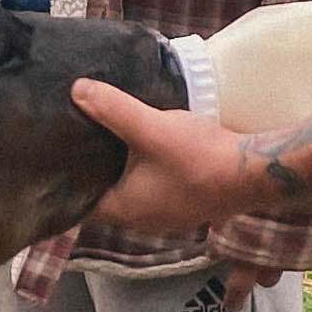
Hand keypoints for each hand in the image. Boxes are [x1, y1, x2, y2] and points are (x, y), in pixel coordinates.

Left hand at [70, 80, 252, 235]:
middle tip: (79, 135)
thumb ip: (113, 109)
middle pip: (105, 193)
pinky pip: (155, 187)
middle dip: (95, 167)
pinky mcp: (187, 205)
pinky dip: (147, 170)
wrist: (254, 172)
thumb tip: (77, 90)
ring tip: (109, 134)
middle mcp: (142, 221)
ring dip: (124, 167)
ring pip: (132, 190)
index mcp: (124, 211)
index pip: (79, 201)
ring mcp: (168, 216)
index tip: (58, 153)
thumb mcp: (150, 128)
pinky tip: (149, 145)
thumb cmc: (200, 158)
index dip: (67, 178)